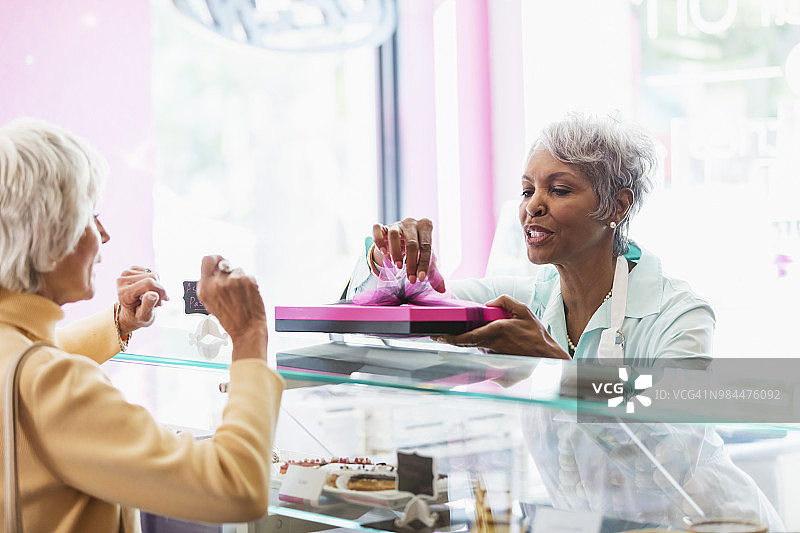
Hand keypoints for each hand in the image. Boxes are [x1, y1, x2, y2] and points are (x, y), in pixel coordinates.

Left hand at [116, 267, 168, 336]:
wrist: (131, 312)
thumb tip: (153, 294)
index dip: (160, 290)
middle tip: (158, 301)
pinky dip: (154, 281)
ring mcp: (125, 274)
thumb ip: (148, 305)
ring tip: (153, 296)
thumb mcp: (144, 316)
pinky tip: (150, 289)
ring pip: (153, 274)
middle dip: (159, 289)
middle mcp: (122, 281)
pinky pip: (151, 271)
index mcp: (124, 294)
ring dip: (157, 286)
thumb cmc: (138, 315)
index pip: (148, 283)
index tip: (163, 301)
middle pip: (152, 277)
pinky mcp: (130, 270)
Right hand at [196, 255, 266, 361]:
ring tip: (240, 294)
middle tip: (233, 282)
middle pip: (224, 263)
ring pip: (238, 270)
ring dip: (240, 279)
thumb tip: (213, 270)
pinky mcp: (248, 281)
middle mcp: (218, 283)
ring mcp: (234, 281)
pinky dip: (250, 284)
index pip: (207, 260)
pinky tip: (248, 295)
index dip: (215, 259)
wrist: (247, 330)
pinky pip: (249, 276)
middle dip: (228, 271)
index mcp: (205, 288)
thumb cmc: (230, 320)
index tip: (219, 261)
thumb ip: (208, 285)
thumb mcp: (209, 304)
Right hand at [371, 217, 444, 291]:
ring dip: (395, 252)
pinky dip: (378, 241)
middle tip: (410, 279)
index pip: (426, 247)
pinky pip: (377, 229)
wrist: (402, 241)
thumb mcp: (426, 259)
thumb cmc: (417, 250)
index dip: (423, 264)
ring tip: (397, 266)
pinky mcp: (383, 227)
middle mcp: (411, 222)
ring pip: (394, 234)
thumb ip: (434, 274)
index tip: (419, 279)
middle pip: (412, 242)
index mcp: (426, 227)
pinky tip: (383, 253)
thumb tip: (442, 289)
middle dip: (411, 263)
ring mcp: (396, 224)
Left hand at [432, 295, 569, 358]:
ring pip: (475, 349)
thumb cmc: (537, 335)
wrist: (548, 358)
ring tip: (463, 336)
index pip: (468, 337)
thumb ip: (505, 302)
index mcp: (497, 332)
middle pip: (466, 344)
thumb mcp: (524, 311)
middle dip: (450, 340)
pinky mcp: (498, 367)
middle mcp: (493, 346)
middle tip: (437, 335)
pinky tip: (488, 347)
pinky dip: (482, 350)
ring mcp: (494, 358)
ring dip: (469, 343)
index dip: (450, 338)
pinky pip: (485, 356)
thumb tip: (488, 303)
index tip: (439, 335)